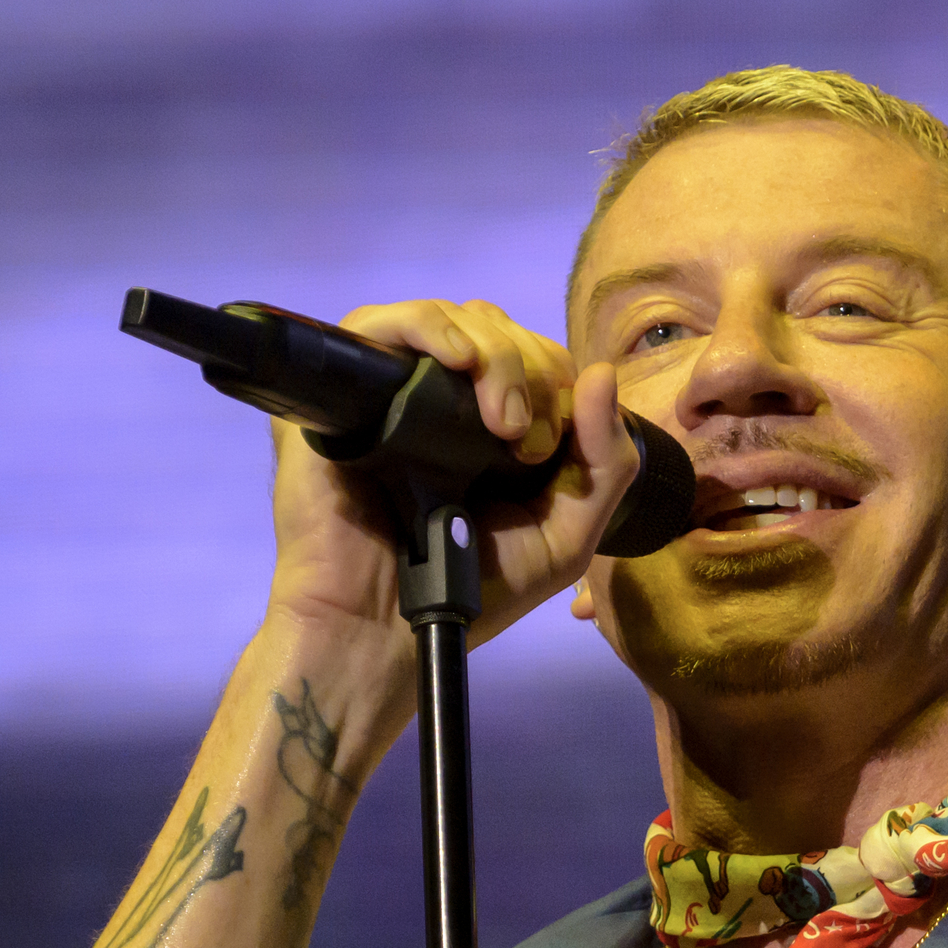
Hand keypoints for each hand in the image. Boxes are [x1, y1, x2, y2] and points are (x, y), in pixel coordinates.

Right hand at [261, 297, 656, 656]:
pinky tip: (457, 360)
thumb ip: (604, 463)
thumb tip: (603, 373)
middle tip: (523, 440)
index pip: (535, 356)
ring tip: (501, 420)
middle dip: (530, 370)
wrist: (385, 628)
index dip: (555, 381)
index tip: (548, 448)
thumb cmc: (473, 590)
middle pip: (498, 330)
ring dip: (494, 354)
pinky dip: (427, 325)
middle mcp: (442, 398)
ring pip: (451, 319)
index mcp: (492, 424)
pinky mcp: (343, 390)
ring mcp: (390, 389)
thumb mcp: (565, 534)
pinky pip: (379, 324)